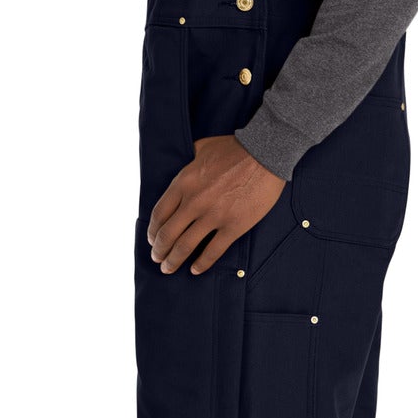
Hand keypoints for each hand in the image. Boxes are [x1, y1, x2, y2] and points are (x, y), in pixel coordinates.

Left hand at [148, 135, 285, 275]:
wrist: (265, 154)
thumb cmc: (235, 148)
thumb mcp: (203, 147)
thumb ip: (189, 160)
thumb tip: (185, 162)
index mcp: (183, 183)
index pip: (159, 214)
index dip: (153, 231)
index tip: (152, 240)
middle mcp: (194, 202)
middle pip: (168, 234)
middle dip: (159, 251)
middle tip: (157, 259)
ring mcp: (214, 216)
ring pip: (186, 246)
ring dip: (174, 260)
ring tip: (169, 269)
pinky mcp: (234, 226)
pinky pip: (213, 251)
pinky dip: (202, 263)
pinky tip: (195, 270)